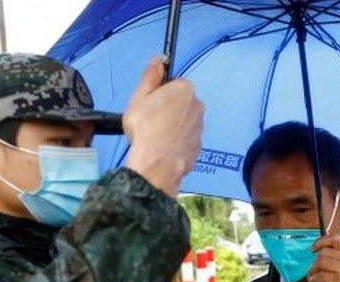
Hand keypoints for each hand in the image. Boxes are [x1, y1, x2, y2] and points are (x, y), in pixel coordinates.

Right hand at [123, 57, 204, 197]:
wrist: (157, 164)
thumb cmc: (145, 129)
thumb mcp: (139, 97)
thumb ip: (151, 76)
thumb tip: (159, 59)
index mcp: (184, 90)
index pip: (174, 84)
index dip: (160, 93)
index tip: (150, 103)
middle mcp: (197, 106)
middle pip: (181, 103)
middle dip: (168, 109)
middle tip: (150, 121)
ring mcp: (200, 127)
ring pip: (184, 122)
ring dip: (173, 127)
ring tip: (156, 137)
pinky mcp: (198, 146)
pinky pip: (186, 139)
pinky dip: (177, 143)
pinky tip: (164, 148)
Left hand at [308, 234, 339, 281]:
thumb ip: (338, 256)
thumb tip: (319, 246)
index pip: (336, 239)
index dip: (321, 242)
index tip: (313, 249)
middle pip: (324, 252)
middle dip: (314, 263)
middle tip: (314, 272)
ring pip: (320, 262)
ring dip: (312, 272)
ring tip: (314, 280)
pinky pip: (319, 276)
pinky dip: (313, 281)